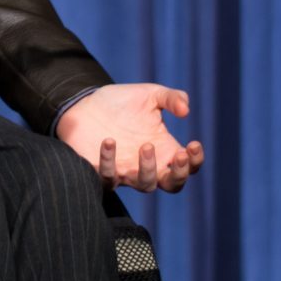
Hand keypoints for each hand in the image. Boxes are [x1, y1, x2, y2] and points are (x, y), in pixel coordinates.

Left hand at [56, 83, 204, 193]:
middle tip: (178, 156)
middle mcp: (147, 165)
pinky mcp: (101, 171)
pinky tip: (108, 140)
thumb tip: (186, 110)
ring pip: (145, 185)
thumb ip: (171, 98)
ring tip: (145, 145)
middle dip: (179, 174)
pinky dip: (108, 161)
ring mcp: (125, 171)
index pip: (188, 167)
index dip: (195, 161)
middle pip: (173, 185)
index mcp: (164, 149)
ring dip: (148, 169)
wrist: (85, 103)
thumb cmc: (122, 102)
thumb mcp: (150, 94)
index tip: (193, 144)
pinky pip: (108, 177)